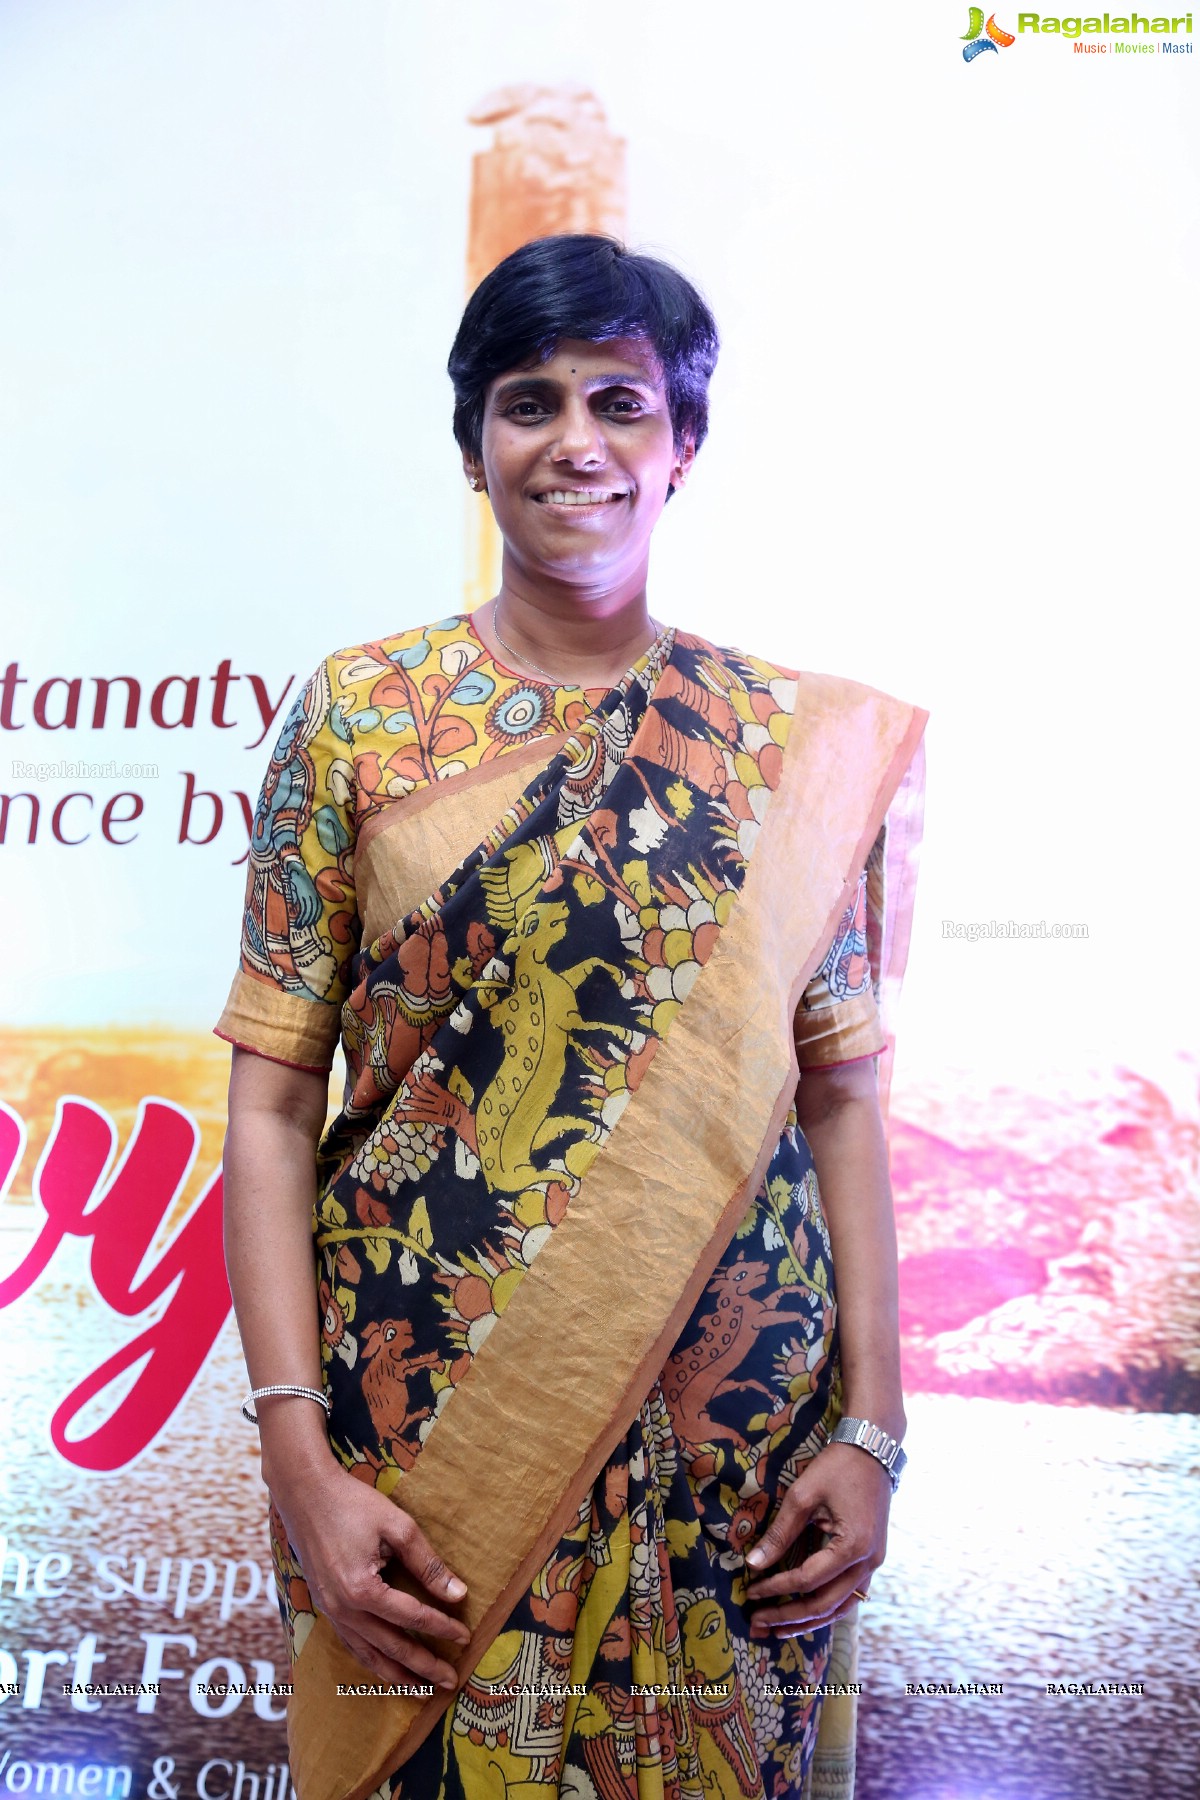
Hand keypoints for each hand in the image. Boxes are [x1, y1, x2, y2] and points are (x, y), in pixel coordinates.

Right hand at [272, 1456, 469, 1688]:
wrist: (304, 1493)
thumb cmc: (352, 1504)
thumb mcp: (397, 1526)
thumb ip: (427, 1564)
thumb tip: (457, 1593)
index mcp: (363, 1590)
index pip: (412, 1617)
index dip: (442, 1627)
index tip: (465, 1637)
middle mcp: (343, 1609)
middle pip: (391, 1647)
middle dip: (423, 1666)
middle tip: (450, 1681)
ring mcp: (330, 1611)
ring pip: (368, 1655)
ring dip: (396, 1674)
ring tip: (421, 1689)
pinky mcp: (324, 1607)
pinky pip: (351, 1644)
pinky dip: (371, 1661)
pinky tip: (386, 1666)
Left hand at [744, 1444, 890, 1634]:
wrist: (873, 1450)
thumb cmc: (837, 1468)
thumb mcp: (803, 1496)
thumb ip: (779, 1533)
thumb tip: (753, 1564)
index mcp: (853, 1546)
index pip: (808, 1580)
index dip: (776, 1588)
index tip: (750, 1591)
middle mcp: (868, 1563)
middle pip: (825, 1604)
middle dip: (789, 1616)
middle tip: (757, 1623)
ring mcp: (874, 1564)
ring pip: (840, 1607)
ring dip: (807, 1621)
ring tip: (776, 1629)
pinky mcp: (871, 1560)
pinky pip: (848, 1595)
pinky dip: (825, 1608)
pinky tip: (803, 1614)